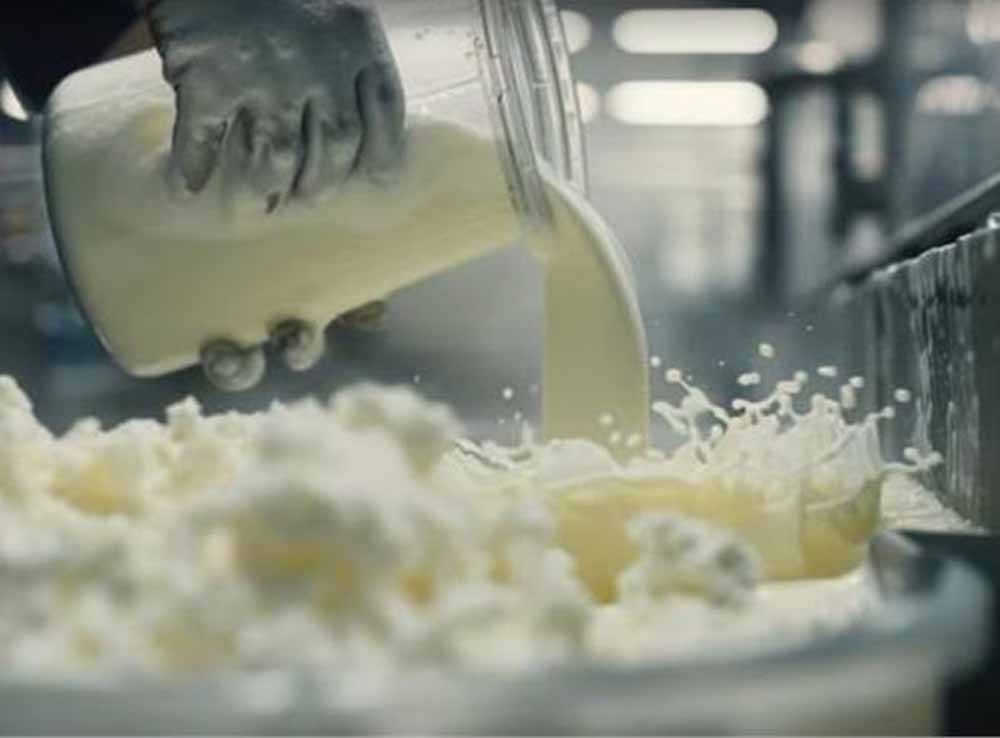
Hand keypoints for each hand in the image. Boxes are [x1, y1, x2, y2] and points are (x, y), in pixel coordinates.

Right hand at [145, 0, 404, 210]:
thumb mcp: (335, 2)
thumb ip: (346, 51)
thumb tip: (355, 114)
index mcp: (357, 43)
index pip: (385, 115)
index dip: (382, 155)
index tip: (372, 179)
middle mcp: (318, 68)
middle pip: (332, 150)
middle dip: (319, 185)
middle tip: (303, 199)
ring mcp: (264, 77)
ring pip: (273, 159)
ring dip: (264, 191)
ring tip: (257, 206)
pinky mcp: (208, 78)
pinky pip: (203, 139)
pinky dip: (192, 168)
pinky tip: (186, 186)